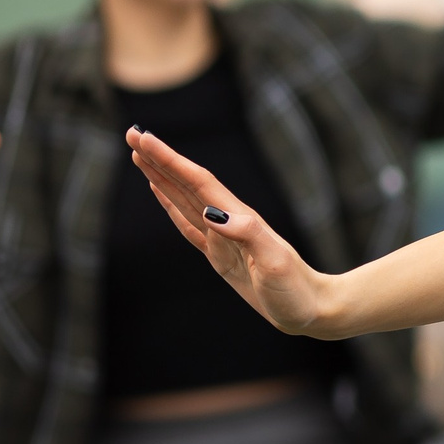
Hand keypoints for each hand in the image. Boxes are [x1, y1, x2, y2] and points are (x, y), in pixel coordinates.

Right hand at [126, 127, 345, 335]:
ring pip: (183, 199)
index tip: (143, 138)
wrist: (311, 309)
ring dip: (161, 176)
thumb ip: (247, 235)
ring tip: (139, 156)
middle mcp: (228, 221)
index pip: (197, 181)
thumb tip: (211, 215)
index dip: (168, 159)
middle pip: (186, 183)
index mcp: (237, 218)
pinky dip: (170, 206)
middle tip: (131, 134)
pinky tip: (161, 192)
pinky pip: (188, 224)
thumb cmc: (295, 289)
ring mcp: (222, 237)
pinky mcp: (220, 255)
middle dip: (158, 159)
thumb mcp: (274, 263)